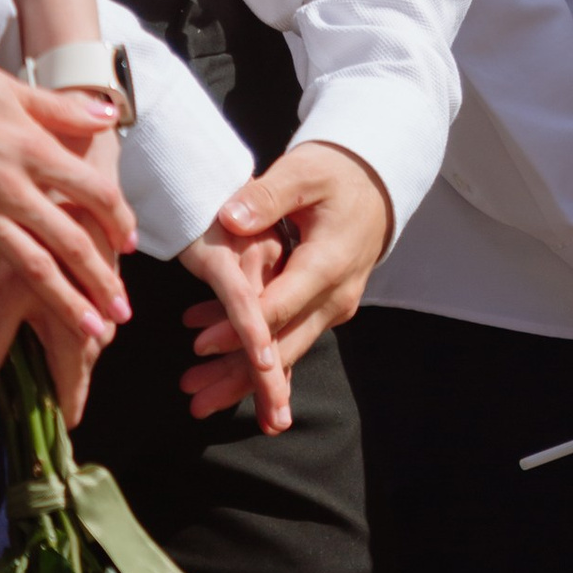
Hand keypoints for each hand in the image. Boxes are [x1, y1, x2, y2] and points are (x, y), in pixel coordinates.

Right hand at [0, 51, 134, 424]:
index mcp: (34, 150)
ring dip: (62, 302)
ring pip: (29, 267)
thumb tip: (107, 115)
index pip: (94, 192)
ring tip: (86, 332)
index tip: (129, 245)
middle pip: (70, 242)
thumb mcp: (11, 89)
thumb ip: (61, 109)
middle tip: (122, 313)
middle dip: (101, 281)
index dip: (118, 221)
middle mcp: (12, 188)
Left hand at [179, 144, 392, 415]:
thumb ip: (267, 196)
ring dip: (243, 378)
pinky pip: (290, 338)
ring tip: (200, 399)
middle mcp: (335, 295)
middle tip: (196, 400)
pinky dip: (258, 359)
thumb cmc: (336, 174)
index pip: (280, 307)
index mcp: (329, 264)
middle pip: (284, 346)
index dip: (240, 331)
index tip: (202, 346)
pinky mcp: (324, 308)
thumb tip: (232, 219)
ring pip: (287, 351)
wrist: (377, 185)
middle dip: (239, 377)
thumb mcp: (303, 172)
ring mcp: (333, 306)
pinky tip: (221, 373)